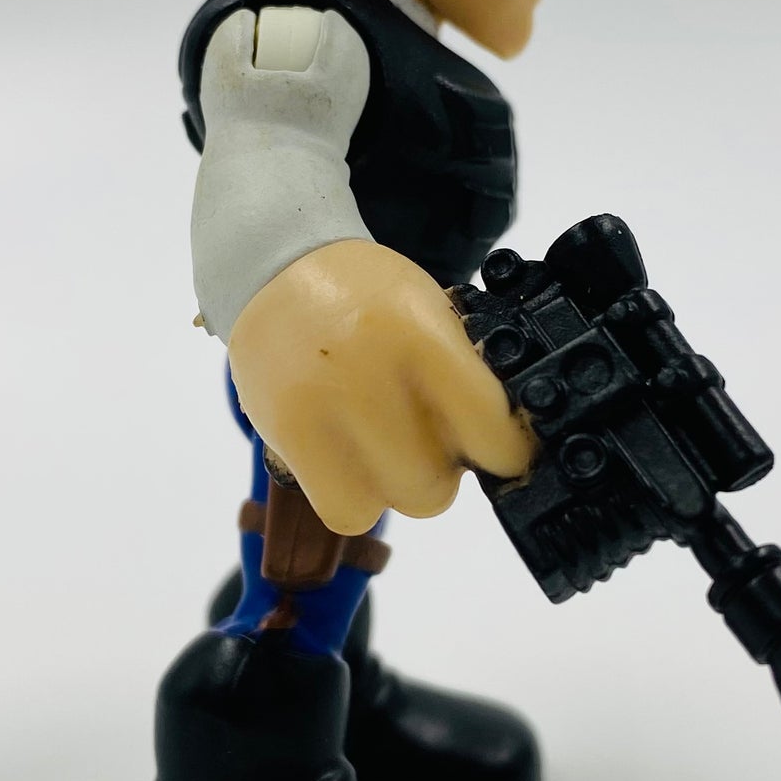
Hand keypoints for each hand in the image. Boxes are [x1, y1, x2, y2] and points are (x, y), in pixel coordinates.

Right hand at [227, 239, 536, 534]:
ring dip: (397, 485)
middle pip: (438, 485)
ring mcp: (322, 408)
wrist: (276, 269)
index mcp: (420, 334)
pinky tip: (350, 461)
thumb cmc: (364, 297)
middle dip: (442, 468)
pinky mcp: (286, 435)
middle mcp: (369, 373)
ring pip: (393, 504)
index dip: (504, 450)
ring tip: (383, 446)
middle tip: (427, 436)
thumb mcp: (428, 310)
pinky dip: (354, 498)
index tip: (496, 446)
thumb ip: (463, 373)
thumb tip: (500, 444)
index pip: (490, 432)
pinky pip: (343, 511)